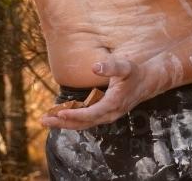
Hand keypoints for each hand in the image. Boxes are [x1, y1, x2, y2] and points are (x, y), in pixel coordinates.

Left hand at [40, 60, 154, 130]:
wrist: (147, 82)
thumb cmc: (135, 73)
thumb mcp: (125, 67)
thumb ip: (110, 67)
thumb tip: (94, 67)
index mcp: (113, 104)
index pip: (91, 114)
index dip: (75, 115)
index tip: (60, 113)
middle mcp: (109, 114)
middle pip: (83, 123)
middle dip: (63, 123)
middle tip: (44, 121)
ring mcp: (107, 116)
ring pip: (83, 124)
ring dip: (65, 123)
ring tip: (46, 120)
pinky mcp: (104, 114)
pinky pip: (86, 120)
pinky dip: (72, 119)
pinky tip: (60, 115)